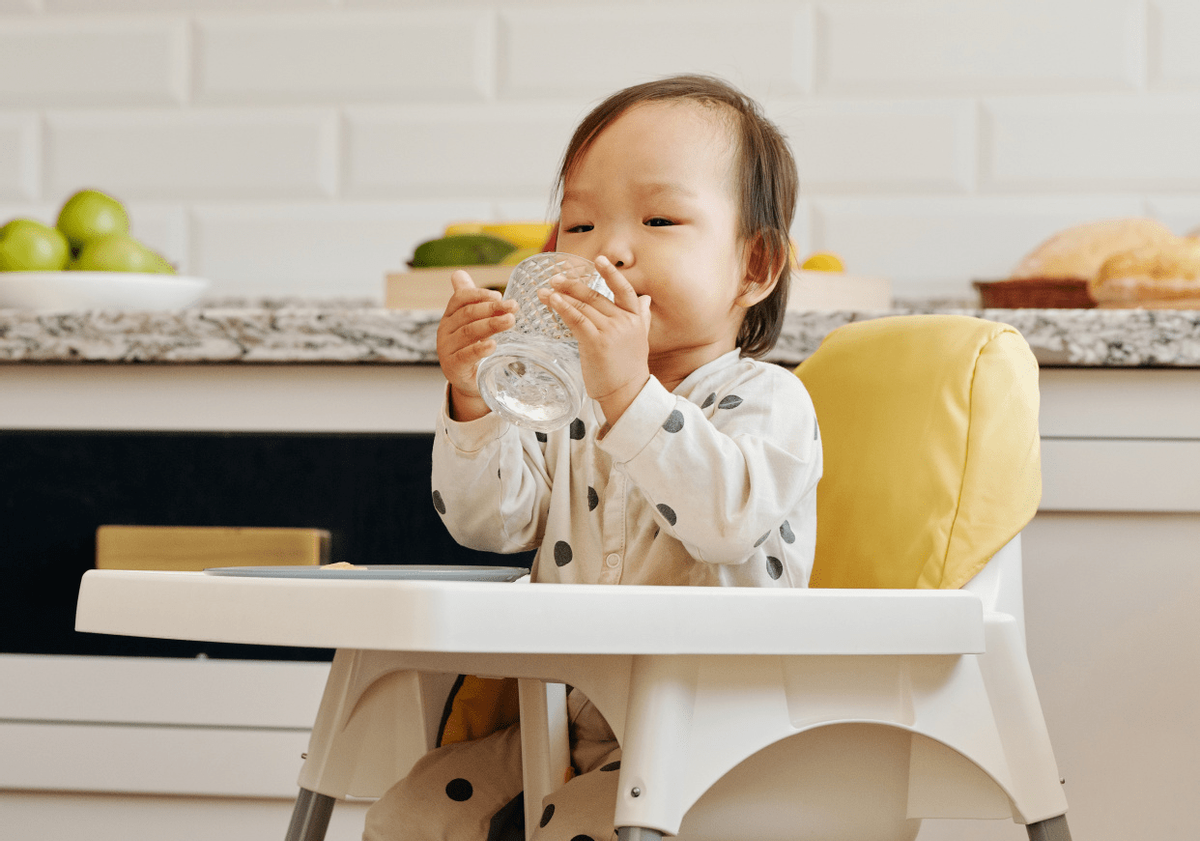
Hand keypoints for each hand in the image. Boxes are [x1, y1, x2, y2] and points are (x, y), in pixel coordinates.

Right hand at [436, 270, 516, 420]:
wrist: (469, 381)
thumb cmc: (472, 348)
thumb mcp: (471, 323)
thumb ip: (470, 300)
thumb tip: (458, 273)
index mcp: (449, 317)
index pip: (460, 299)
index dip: (479, 295)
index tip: (500, 296)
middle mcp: (445, 331)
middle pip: (467, 314)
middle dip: (492, 309)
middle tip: (513, 307)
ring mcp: (447, 350)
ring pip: (469, 332)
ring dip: (491, 325)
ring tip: (510, 321)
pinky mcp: (453, 368)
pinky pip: (466, 356)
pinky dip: (479, 349)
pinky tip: (493, 345)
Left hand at [538, 255, 651, 424]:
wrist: (627, 394)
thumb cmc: (629, 369)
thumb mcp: (640, 338)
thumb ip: (641, 317)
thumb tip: (645, 298)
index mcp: (635, 318)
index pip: (624, 290)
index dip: (611, 273)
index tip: (599, 259)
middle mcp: (624, 321)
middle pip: (595, 296)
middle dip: (572, 286)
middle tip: (555, 278)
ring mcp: (611, 331)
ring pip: (583, 307)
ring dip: (561, 296)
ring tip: (544, 291)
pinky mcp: (596, 342)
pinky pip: (577, 320)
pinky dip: (562, 308)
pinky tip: (552, 301)